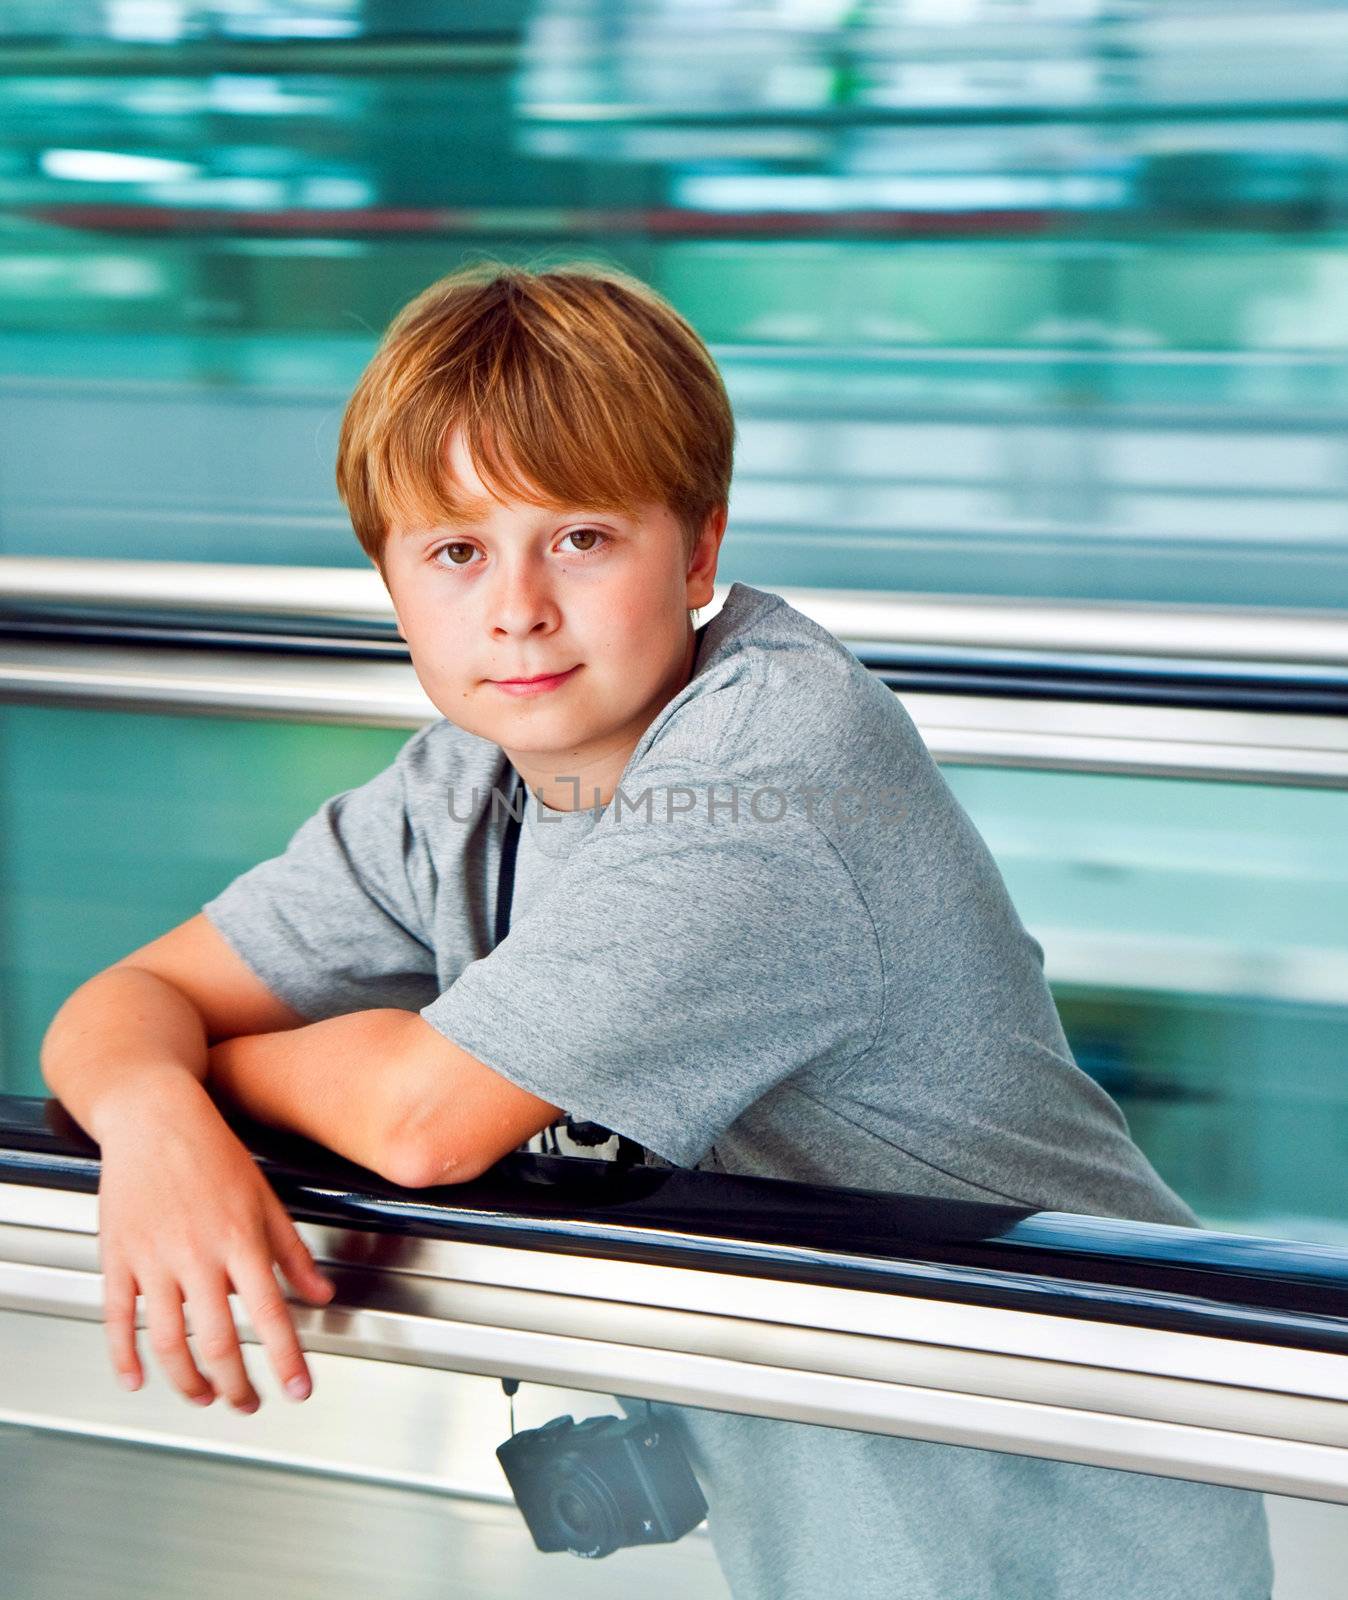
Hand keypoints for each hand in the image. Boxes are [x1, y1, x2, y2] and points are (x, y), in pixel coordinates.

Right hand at [95, 1079, 335, 1411]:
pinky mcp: (118, 1257)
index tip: (299, 1390)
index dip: (287, 1359)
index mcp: (240, 1239)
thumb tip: (322, 1294)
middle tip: (249, 1404)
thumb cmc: (213, 1152)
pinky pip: (119, 1319)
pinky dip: (125, 1357)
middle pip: (217, 1341)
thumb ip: (293, 1252)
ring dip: (188, 1382)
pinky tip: (138, 1378)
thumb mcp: (265, 1198)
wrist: (154, 1115)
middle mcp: (198, 1254)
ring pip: (169, 1342)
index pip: (269, 1314)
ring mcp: (153, 1259)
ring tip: (204, 1397)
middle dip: (236, 1385)